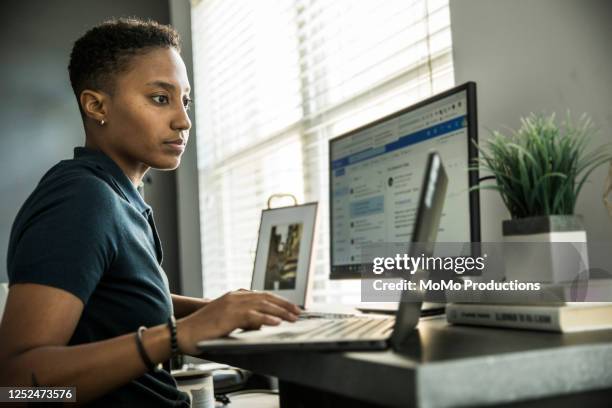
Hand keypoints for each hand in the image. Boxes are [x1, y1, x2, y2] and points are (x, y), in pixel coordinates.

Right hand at [176, 290, 300, 353]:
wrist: (183, 332)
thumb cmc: (203, 330)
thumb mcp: (226, 320)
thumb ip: (242, 319)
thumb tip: (260, 324)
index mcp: (235, 296)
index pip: (262, 295)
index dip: (279, 301)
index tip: (292, 307)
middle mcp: (235, 296)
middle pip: (266, 298)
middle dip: (285, 305)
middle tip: (299, 312)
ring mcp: (232, 304)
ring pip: (262, 305)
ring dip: (281, 311)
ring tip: (293, 318)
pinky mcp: (229, 315)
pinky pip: (252, 316)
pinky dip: (266, 319)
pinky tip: (276, 323)